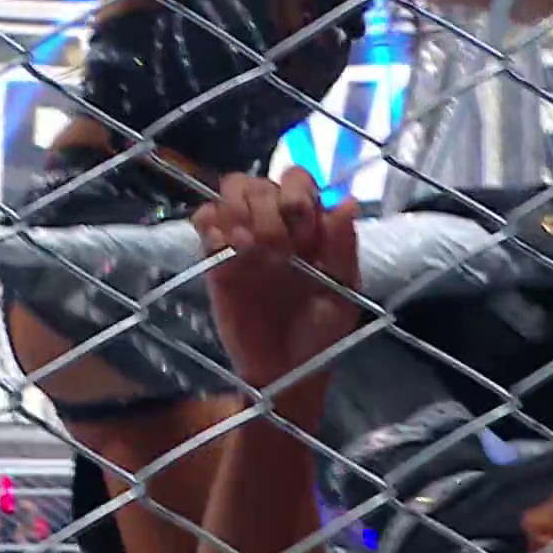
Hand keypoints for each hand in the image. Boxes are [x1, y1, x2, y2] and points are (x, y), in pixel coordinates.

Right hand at [193, 170, 362, 398]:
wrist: (286, 373)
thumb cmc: (321, 333)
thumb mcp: (342, 294)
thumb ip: (343, 249)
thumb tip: (348, 203)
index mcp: (309, 226)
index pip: (298, 180)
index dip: (298, 195)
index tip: (305, 233)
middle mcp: (275, 224)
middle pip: (261, 182)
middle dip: (270, 208)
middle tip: (279, 251)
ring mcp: (243, 239)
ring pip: (231, 191)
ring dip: (239, 209)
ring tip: (249, 247)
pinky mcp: (216, 260)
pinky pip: (204, 223)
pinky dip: (210, 225)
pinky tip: (225, 250)